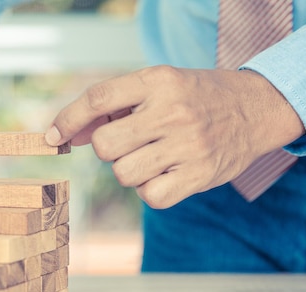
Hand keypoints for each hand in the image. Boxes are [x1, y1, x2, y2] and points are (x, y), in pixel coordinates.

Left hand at [45, 66, 304, 207]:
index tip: (51, 136)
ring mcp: (187, 145)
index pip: (99, 99)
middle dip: (108, 148)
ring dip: (129, 170)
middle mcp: (172, 111)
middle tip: (130, 143)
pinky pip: (150, 196)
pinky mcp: (199, 175)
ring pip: (124, 173)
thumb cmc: (193, 99)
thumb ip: (112, 108)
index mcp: (157, 81)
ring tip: (153, 157)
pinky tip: (166, 174)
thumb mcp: (157, 88)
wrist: (254, 109)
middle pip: (105, 144)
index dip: (68, 119)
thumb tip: (67, 135)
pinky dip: (150, 190)